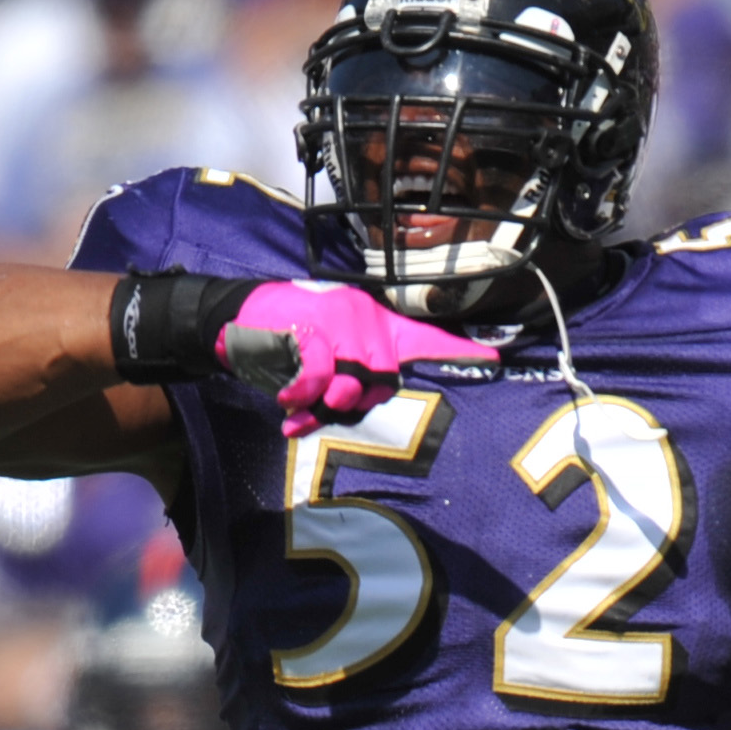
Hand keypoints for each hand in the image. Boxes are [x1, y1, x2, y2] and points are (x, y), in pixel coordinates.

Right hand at [218, 281, 494, 435]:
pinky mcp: (314, 330)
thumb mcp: (325, 360)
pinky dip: (299, 394)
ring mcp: (342, 321)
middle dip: (349, 402)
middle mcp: (367, 321)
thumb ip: (351, 381)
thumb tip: (350, 408)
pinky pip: (318, 380)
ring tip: (298, 395)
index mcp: (375, 326)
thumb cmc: (285, 347)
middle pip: (383, 381)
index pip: (425, 339)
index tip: (494, 359)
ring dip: (322, 401)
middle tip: (317, 400)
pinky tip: (285, 396)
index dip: (457, 353)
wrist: (236, 321)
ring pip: (352, 386)